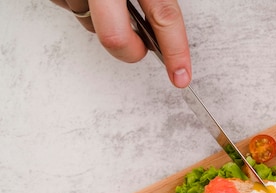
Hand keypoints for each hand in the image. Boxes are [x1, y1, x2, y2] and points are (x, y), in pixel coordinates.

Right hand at [50, 0, 191, 87]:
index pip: (163, 17)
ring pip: (90, 25)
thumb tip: (162, 34)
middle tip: (139, 47)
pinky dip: (83, 8)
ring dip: (101, 21)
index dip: (176, 50)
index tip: (181, 77)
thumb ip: (153, 1)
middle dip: (130, 50)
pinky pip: (70, 9)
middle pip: (115, 38)